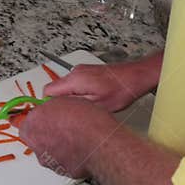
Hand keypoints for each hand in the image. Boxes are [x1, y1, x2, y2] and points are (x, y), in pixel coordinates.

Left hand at [19, 97, 119, 177]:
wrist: (99, 144)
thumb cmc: (83, 122)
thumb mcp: (62, 100)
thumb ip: (49, 106)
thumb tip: (50, 107)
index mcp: (31, 126)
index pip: (21, 121)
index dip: (33, 117)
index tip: (36, 115)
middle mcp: (35, 145)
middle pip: (35, 136)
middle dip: (45, 130)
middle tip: (61, 123)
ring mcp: (47, 160)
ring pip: (48, 150)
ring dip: (57, 143)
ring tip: (74, 135)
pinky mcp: (61, 170)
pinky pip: (61, 160)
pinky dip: (67, 154)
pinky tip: (79, 146)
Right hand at [43, 63, 157, 111]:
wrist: (137, 76)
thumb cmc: (122, 90)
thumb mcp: (97, 105)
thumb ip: (74, 106)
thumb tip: (58, 110)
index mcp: (74, 80)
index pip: (48, 91)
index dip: (49, 104)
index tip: (55, 113)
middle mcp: (74, 72)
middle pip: (54, 89)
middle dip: (60, 102)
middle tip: (73, 113)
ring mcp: (80, 70)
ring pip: (64, 87)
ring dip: (70, 98)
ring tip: (85, 105)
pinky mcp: (86, 71)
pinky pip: (73, 84)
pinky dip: (77, 93)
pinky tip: (90, 99)